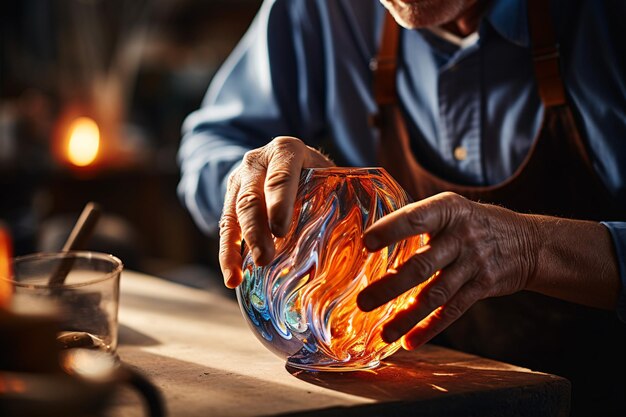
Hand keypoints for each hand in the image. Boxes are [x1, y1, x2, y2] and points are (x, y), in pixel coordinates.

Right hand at [218, 136, 333, 287]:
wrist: (286, 159)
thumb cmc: (317, 172)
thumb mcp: (328, 173)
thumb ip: (341, 193)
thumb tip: (370, 234)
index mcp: (285, 151)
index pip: (280, 176)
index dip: (279, 202)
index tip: (281, 230)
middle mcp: (256, 162)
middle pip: (251, 198)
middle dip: (256, 230)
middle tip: (265, 259)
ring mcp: (238, 182)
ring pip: (232, 215)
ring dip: (236, 248)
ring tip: (239, 277)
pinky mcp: (229, 203)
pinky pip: (225, 230)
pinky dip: (227, 256)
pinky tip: (232, 279)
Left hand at [356, 192, 540, 349]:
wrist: (527, 242)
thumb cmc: (472, 223)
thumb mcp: (451, 209)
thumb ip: (419, 220)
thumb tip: (368, 238)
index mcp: (447, 210)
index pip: (416, 218)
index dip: (391, 230)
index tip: (366, 243)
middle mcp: (461, 236)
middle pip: (422, 265)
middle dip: (390, 286)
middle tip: (362, 301)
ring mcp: (473, 263)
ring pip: (435, 295)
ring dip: (407, 316)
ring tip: (383, 333)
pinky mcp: (482, 286)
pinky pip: (453, 311)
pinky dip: (430, 328)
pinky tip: (409, 341)